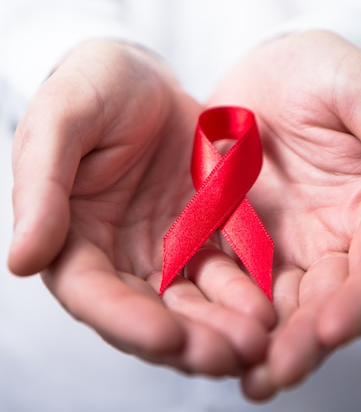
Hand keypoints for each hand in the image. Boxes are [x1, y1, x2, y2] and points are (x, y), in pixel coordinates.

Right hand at [8, 40, 274, 376]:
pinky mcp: (202, 231)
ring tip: (260, 339)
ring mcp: (162, 245)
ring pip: (192, 302)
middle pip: (148, 312)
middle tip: (230, 354)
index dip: (126, 320)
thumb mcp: (62, 117)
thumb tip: (22, 260)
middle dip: (187, 340)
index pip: (91, 293)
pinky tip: (271, 303)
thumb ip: (41, 184)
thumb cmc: (92, 86)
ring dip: (222, 327)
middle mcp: (115, 252)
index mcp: (69, 233)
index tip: (167, 337)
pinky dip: (246, 290)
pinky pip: (226, 268)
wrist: (141, 72)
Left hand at [207, 30, 360, 399]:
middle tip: (278, 371)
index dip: (360, 302)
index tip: (331, 327)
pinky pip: (230, 279)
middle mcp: (329, 236)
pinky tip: (207, 338)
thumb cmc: (323, 69)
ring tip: (246, 378)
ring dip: (265, 344)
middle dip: (306, 340)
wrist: (266, 63)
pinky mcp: (236, 235)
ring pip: (279, 305)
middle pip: (327, 303)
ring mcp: (281, 240)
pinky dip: (224, 312)